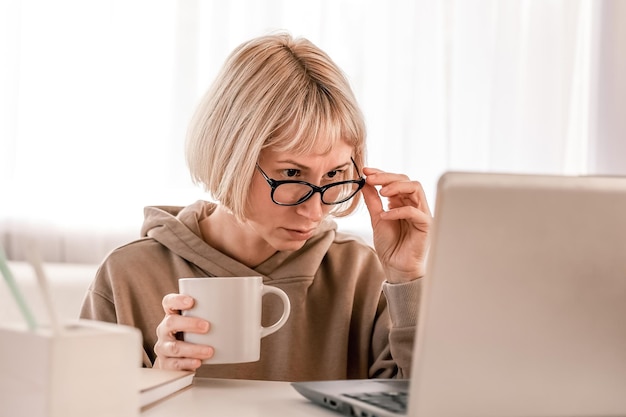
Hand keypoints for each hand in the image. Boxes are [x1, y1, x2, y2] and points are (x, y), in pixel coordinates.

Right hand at [153, 293, 213, 370]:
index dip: (177, 300)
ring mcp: (163, 346)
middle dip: (190, 324)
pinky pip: (175, 364)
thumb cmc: (190, 335)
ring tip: (209, 351)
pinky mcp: (166, 363)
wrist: (177, 359)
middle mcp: (164, 329)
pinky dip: (188, 363)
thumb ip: (209, 314)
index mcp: (171, 315)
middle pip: (171, 322)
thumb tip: (240, 307)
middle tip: (207, 326)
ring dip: (194, 348)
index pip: (169, 302)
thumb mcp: (196, 322)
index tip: (191, 301)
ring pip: (175, 346)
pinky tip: (198, 362)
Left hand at [361, 167, 431, 282]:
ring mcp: (421, 213)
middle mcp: (413, 204)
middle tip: (370, 178)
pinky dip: (398, 210)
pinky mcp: (425, 224)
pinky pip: (414, 211)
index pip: (395, 180)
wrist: (396, 267)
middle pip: (406, 180)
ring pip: (415, 188)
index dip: (381, 173)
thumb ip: (373, 201)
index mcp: (402, 201)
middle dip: (387, 176)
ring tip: (381, 192)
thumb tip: (365, 182)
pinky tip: (384, 215)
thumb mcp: (376, 218)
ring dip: (396, 186)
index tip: (366, 171)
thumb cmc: (390, 245)